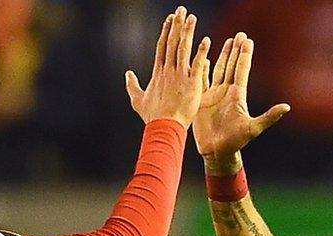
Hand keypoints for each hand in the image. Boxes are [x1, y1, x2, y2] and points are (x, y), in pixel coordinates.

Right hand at [125, 7, 210, 126]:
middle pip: (173, 42)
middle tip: (182, 10)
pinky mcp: (191, 84)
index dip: (166, 31)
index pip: (162, 46)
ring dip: (188, 32)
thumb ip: (132, 85)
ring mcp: (180, 76)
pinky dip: (201, 52)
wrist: (164, 127)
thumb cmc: (152, 116)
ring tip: (192, 17)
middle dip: (177, 25)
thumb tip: (127, 74)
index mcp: (158, 72)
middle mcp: (168, 70)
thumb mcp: (138, 100)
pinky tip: (206, 40)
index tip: (170, 19)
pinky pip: (197, 65)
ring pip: (184, 49)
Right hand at [195, 33, 290, 162]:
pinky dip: (202, 68)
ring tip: (227, 40)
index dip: (244, 54)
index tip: (247, 39)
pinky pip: (201, 80)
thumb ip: (269, 116)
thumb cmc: (236, 142)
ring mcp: (214, 95)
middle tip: (239, 34)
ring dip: (222, 55)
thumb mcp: (254, 128)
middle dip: (235, 49)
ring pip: (218, 69)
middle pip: (231, 65)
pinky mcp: (202, 100)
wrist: (218, 152)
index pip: (241, 69)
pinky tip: (203, 58)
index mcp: (237, 95)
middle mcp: (226, 92)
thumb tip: (287, 107)